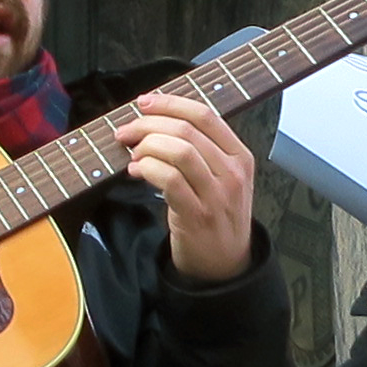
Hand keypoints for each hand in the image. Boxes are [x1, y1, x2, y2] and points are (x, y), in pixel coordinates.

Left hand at [115, 89, 259, 283]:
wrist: (226, 263)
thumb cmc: (217, 214)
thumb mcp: (223, 178)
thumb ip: (201, 149)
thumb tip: (156, 120)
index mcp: (240, 156)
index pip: (206, 115)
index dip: (170, 103)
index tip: (144, 103)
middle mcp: (232, 173)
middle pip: (187, 130)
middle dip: (148, 124)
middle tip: (127, 131)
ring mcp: (217, 195)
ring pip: (179, 151)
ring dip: (147, 146)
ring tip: (133, 154)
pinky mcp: (197, 216)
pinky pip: (169, 180)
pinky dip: (148, 169)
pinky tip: (136, 172)